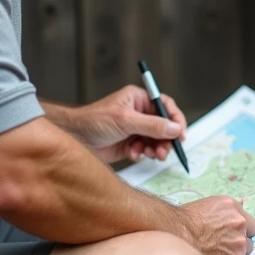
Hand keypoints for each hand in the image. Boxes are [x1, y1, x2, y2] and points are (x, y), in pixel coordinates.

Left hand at [73, 85, 187, 164]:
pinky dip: (142, 154)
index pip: (165, 106)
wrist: (74, 139)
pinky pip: (145, 150)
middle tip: (165, 151)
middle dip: (166, 139)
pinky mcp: (129, 144)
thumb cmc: (93, 121)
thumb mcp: (125, 121)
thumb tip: (175, 128)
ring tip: (152, 155)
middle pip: (163, 126)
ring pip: (156, 140)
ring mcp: (134, 129)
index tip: (181, 134)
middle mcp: (139, 113)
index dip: (175, 119)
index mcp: (138, 99)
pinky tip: (132, 154)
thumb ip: (152, 125)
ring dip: (156, 148)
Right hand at [179, 196, 254, 254]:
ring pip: (244, 252)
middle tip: (224, 246)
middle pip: (249, 237)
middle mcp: (240, 222)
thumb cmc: (184, 221)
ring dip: (234, 254)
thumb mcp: (208, 207)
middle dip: (239, 242)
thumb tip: (229, 223)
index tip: (233, 235)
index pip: (248, 221)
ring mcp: (239, 242)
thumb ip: (224, 215)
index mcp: (233, 207)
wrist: (175, 234)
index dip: (241, 230)